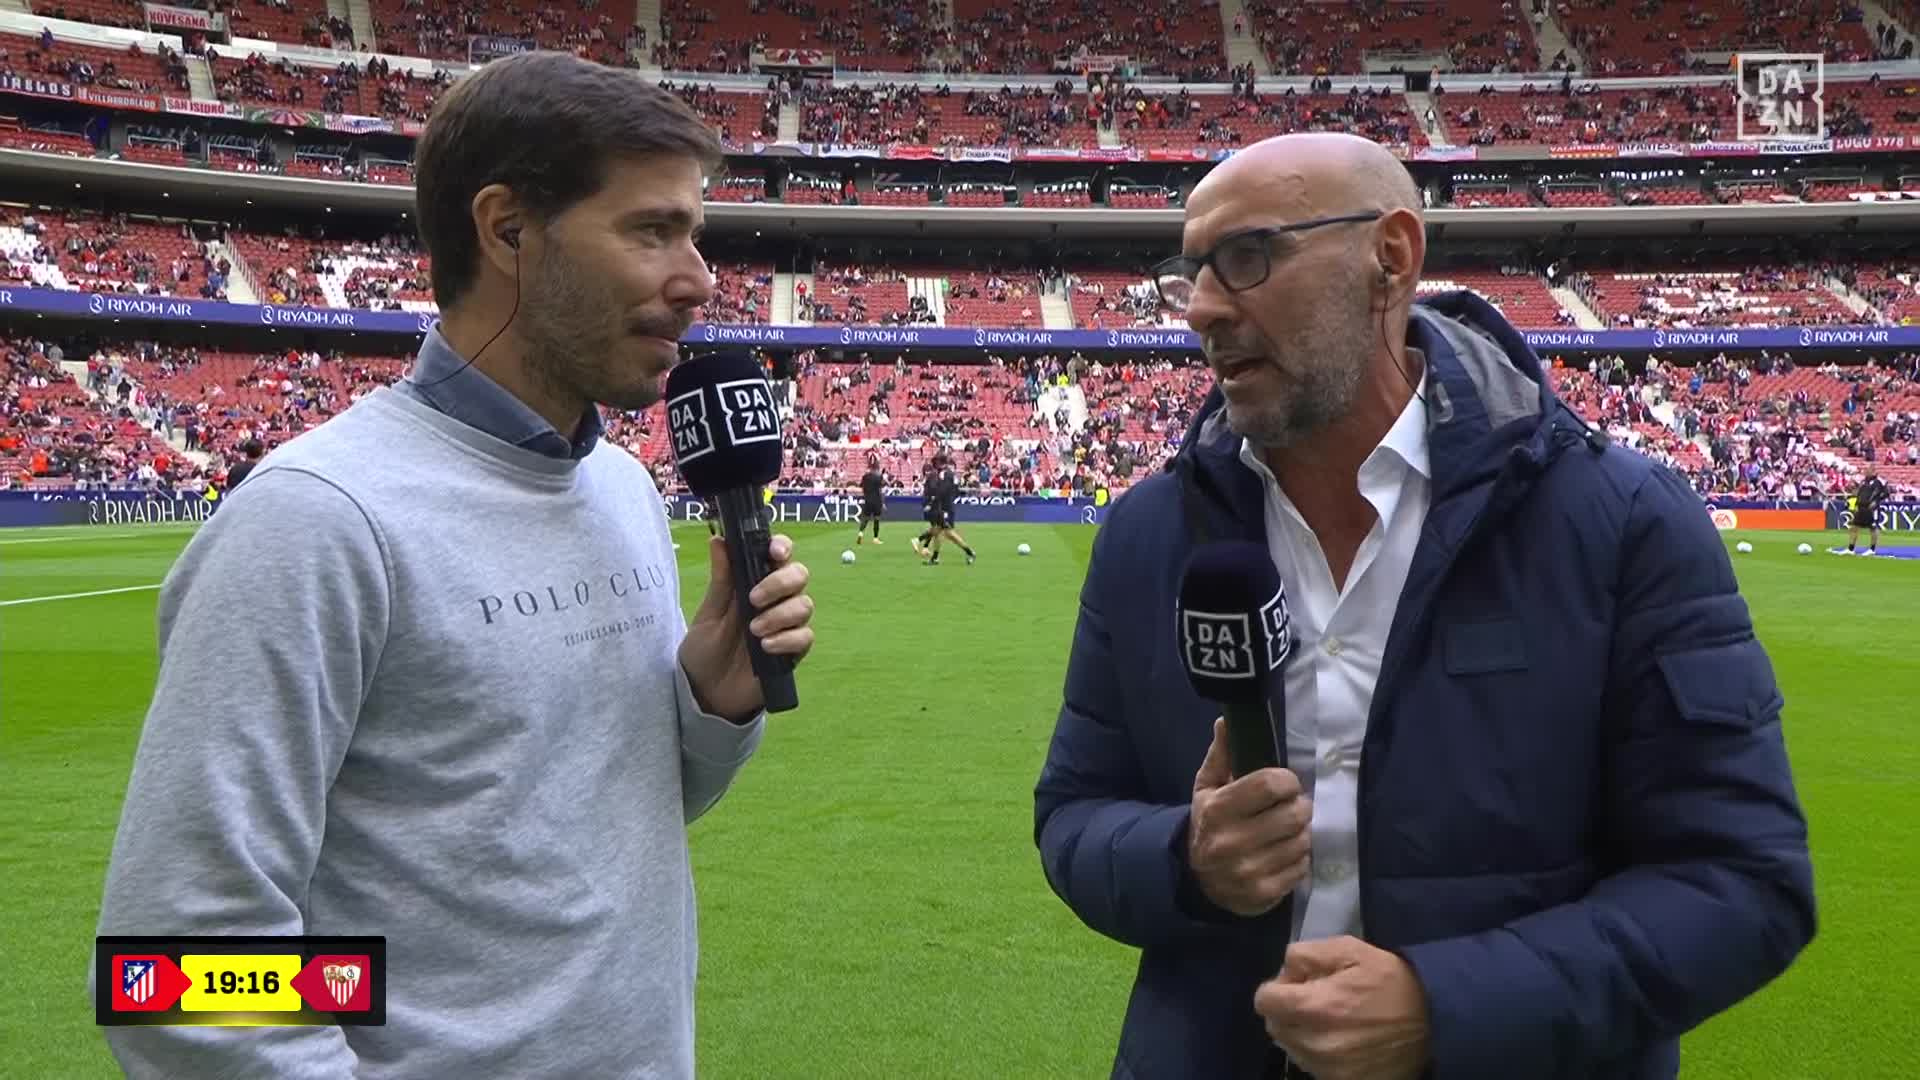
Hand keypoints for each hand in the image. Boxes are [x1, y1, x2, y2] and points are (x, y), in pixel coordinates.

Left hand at [678, 533, 813, 722]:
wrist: (705, 692)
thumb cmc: (705, 649)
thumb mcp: (709, 612)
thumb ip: (721, 579)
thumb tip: (718, 539)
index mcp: (755, 582)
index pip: (779, 555)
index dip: (782, 547)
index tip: (773, 552)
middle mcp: (776, 600)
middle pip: (799, 575)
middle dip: (780, 582)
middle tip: (754, 599)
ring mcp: (787, 625)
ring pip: (805, 605)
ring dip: (780, 614)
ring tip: (754, 631)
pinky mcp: (793, 651)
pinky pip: (804, 637)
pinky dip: (786, 639)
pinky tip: (765, 648)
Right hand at [1186, 716, 1311, 916]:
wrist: (1198, 880)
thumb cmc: (1209, 824)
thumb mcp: (1207, 788)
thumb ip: (1222, 755)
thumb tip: (1226, 720)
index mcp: (1217, 809)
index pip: (1270, 784)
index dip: (1286, 781)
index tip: (1285, 784)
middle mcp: (1231, 841)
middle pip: (1294, 814)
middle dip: (1299, 806)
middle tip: (1290, 807)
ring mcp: (1248, 871)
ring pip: (1302, 841)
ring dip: (1301, 833)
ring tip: (1287, 831)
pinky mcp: (1264, 894)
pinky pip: (1302, 868)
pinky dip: (1299, 859)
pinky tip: (1283, 854)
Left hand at [1255, 936, 1430, 1079]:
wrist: (1435, 1022)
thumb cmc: (1392, 981)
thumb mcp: (1351, 949)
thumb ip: (1308, 953)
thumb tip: (1286, 969)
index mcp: (1314, 1006)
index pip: (1264, 1001)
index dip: (1278, 986)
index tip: (1300, 983)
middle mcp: (1315, 1043)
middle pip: (1274, 1025)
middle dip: (1287, 1009)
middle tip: (1316, 998)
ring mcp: (1328, 1068)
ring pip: (1292, 1047)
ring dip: (1301, 1031)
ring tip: (1331, 1019)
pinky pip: (1312, 1065)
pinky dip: (1318, 1052)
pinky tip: (1341, 1038)